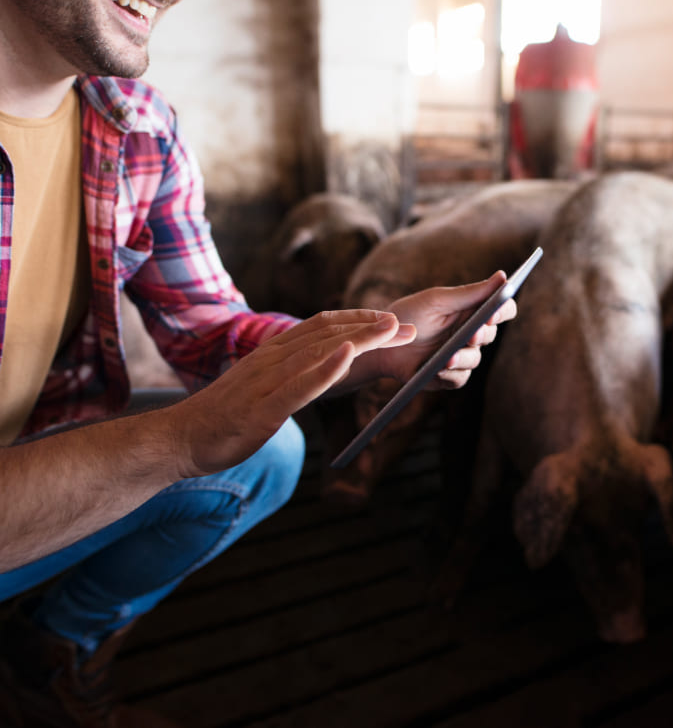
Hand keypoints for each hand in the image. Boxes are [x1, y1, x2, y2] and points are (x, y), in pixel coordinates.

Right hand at [170, 309, 415, 476]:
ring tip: (389, 330)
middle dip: (370, 327)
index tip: (389, 320)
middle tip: (406, 325)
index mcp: (272, 353)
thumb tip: (319, 367)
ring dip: (358, 339)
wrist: (179, 438)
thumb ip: (289, 374)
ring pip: (318, 353)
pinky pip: (298, 387)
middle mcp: (271, 359)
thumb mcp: (262, 386)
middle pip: (328, 334)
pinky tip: (349, 358)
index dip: (358, 320)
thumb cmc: (223, 416)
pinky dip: (325, 370)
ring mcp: (266, 383)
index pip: (321, 326)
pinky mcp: (261, 410)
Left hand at [378, 272, 517, 388]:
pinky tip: (437, 370)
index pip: (502, 309)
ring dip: (463, 358)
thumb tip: (502, 276)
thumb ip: (470, 292)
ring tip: (447, 358)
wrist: (383, 343)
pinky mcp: (450, 376)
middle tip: (471, 334)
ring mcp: (462, 355)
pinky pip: (460, 378)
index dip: (503, 310)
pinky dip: (449, 374)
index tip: (494, 312)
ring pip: (474, 359)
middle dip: (481, 335)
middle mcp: (471, 333)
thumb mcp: (437, 300)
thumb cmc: (410, 315)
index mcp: (471, 310)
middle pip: (491, 334)